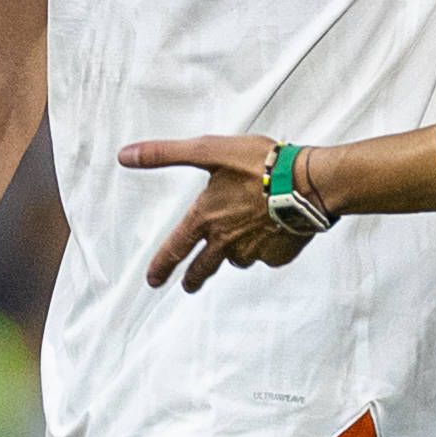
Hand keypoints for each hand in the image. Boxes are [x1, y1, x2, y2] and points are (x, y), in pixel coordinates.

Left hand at [120, 134, 309, 291]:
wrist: (308, 183)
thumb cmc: (261, 164)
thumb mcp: (208, 150)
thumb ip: (165, 154)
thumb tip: (126, 156)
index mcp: (206, 218)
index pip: (176, 248)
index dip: (162, 265)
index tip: (154, 281)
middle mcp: (226, 240)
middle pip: (204, 267)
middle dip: (194, 278)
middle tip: (189, 285)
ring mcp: (253, 250)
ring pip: (238, 258)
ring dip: (235, 253)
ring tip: (244, 236)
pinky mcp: (278, 255)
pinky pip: (267, 255)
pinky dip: (267, 246)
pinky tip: (275, 228)